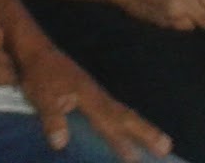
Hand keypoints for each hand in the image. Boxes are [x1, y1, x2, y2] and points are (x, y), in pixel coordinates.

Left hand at [16, 46, 172, 161]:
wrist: (38, 52)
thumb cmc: (39, 75)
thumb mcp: (41, 96)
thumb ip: (52, 118)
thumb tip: (61, 144)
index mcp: (89, 98)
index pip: (109, 123)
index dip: (121, 142)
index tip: (136, 159)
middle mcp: (98, 96)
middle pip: (127, 116)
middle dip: (146, 132)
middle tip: (167, 148)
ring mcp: (97, 94)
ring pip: (124, 113)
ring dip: (142, 128)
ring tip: (162, 142)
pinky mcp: (92, 94)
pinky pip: (116, 110)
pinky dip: (128, 121)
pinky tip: (130, 129)